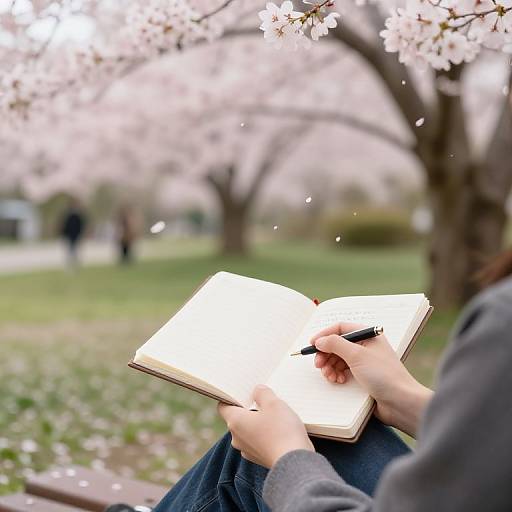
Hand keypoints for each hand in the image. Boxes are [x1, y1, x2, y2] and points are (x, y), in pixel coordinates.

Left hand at [218, 385, 313, 467]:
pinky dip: (266, 435)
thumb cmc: (281, 430)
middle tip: (264, 400)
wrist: (294, 463)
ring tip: (275, 415)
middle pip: (237, 418)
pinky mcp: (259, 459)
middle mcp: (237, 438)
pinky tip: (280, 430)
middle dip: (249, 409)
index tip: (242, 392)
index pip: (223, 406)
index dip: (230, 397)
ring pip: (249, 431)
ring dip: (258, 423)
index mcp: (235, 421)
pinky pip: (259, 442)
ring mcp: (248, 450)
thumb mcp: (273, 403)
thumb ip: (262, 393)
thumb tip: (256, 391)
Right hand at [312, 322, 432, 436]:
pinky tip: (338, 381)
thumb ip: (335, 344)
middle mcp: (365, 345)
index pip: (340, 328)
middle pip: (337, 344)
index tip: (312, 344)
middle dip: (326, 354)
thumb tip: (319, 340)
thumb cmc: (384, 375)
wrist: (400, 402)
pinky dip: (336, 374)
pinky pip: (343, 370)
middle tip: (318, 365)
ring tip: (329, 376)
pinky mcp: (362, 375)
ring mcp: (364, 360)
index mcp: (368, 335)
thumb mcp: (357, 355)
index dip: (325, 335)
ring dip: (330, 366)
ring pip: (338, 358)